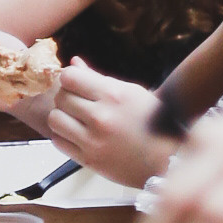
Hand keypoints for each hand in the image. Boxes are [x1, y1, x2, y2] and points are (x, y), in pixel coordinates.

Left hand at [43, 61, 175, 186]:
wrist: (167, 159)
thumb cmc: (152, 121)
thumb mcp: (131, 92)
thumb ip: (98, 77)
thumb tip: (73, 62)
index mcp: (114, 95)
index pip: (69, 77)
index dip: (69, 78)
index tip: (75, 84)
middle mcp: (102, 117)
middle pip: (61, 97)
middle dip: (66, 97)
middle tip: (78, 102)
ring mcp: (94, 140)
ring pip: (54, 119)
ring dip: (62, 116)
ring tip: (76, 119)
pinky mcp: (88, 160)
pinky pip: (58, 141)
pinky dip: (64, 136)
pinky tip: (77, 134)